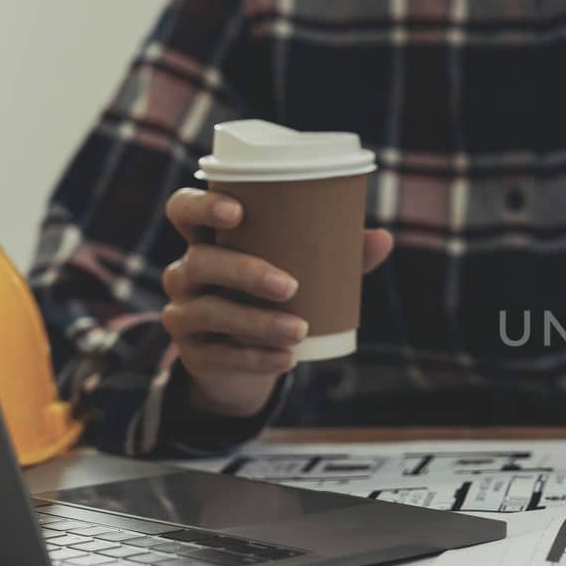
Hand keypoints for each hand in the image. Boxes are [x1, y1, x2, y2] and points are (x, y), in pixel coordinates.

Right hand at [160, 188, 393, 417]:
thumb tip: (383, 238)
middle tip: (291, 286)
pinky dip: (257, 358)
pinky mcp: (193, 356)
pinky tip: (286, 359)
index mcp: (209, 241)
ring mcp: (182, 315)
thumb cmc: (275, 298)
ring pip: (208, 312)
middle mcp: (186, 273)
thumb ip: (338, 254)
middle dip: (245, 271)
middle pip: (200, 262)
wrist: (249, 360)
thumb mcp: (302, 273)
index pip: (183, 210)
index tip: (237, 211)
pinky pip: (219, 356)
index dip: (201, 205)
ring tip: (300, 330)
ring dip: (257, 322)